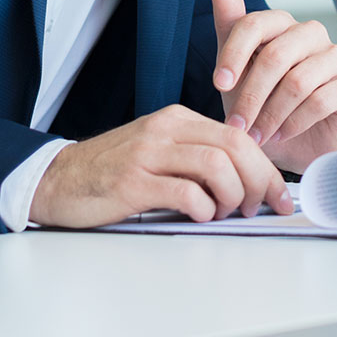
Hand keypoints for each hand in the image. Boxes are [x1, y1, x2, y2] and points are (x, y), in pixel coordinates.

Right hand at [27, 104, 291, 227]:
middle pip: (235, 146)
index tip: (280, 196)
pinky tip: (200, 217)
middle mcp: (165, 130)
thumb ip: (198, 159)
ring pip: (216, 165)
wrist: (56, 180)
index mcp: (178, 120)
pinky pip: (185, 193)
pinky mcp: (132, 182)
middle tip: (262, 208)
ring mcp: (148, 154)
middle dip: (260, 181)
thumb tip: (250, 185)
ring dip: (233, 195)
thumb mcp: (160, 152)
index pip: (238, 135)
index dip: (267, 167)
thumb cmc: (113, 173)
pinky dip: (203, 209)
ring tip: (226, 214)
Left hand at [210, 0, 336, 171]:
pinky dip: (295, 123)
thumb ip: (230, 25)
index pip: (255, 24)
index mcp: (282, 26)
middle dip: (251, 96)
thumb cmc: (265, 105)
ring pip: (298, 81)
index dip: (234, 54)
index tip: (219, 85)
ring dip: (271, 115)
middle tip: (236, 126)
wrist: (297, 146)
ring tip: (258, 136)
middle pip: (276, 55)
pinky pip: (321, 100)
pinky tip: (282, 135)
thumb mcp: (238, 72)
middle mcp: (312, 34)